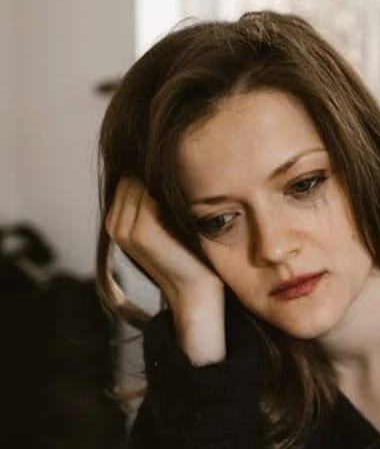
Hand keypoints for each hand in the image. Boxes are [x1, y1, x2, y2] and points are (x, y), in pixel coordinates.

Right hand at [105, 177, 224, 362]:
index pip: (129, 179)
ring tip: (176, 222)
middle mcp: (114, 225)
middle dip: (155, 189)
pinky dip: (168, 202)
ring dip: (162, 195)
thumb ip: (150, 197)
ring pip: (140, 185)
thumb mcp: (163, 221)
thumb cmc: (186, 253)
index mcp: (115, 221)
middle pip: (133, 180)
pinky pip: (150, 195)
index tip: (170, 209)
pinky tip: (179, 223)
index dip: (153, 187)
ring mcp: (124, 229)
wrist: (195, 288)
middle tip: (175, 218)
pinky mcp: (140, 231)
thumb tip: (154, 161)